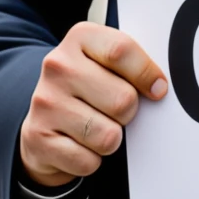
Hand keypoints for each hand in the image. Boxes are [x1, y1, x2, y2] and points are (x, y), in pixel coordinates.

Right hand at [19, 22, 167, 188]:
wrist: (42, 121)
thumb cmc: (87, 88)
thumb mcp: (105, 62)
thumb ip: (131, 63)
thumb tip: (160, 86)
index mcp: (80, 37)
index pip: (122, 50)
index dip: (147, 73)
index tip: (158, 89)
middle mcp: (58, 66)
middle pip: (122, 99)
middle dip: (129, 112)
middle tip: (119, 111)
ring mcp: (45, 102)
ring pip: (108, 136)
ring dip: (111, 139)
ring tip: (98, 127)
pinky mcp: (38, 138)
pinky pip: (88, 161)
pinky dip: (92, 160)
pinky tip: (80, 145)